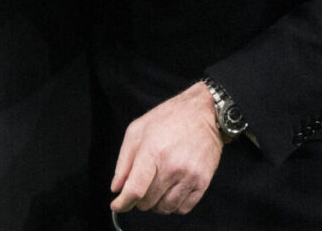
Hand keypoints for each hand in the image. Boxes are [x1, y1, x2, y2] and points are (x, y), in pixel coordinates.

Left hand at [110, 82, 223, 215]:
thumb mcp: (137, 130)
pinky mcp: (203, 182)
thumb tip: (117, 187)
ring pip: (165, 208)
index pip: (135, 190)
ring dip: (156, 204)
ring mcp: (189, 176)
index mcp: (153, 152)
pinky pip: (183, 208)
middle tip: (139, 188)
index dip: (123, 203)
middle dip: (138, 200)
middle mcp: (172, 167)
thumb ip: (124, 161)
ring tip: (155, 189)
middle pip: (148, 202)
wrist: (205, 113)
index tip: (117, 206)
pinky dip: (173, 206)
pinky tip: (170, 192)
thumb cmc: (169, 118)